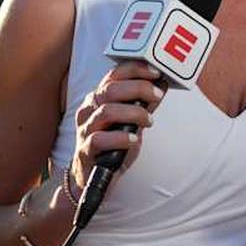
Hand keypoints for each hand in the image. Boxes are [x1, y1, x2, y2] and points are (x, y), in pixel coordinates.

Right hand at [70, 61, 164, 195]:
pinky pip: (99, 139)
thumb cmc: (112, 144)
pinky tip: (133, 139)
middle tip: (157, 95)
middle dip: (138, 88)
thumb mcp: (130, 121)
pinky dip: (120, 138)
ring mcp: (85, 129)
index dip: (135, 70)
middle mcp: (89, 109)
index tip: (156, 72)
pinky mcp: (85, 150)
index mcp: (98, 98)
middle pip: (110, 89)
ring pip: (106, 111)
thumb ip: (142, 104)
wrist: (93, 175)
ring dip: (133, 113)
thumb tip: (161, 87)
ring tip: (149, 121)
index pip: (114, 75)